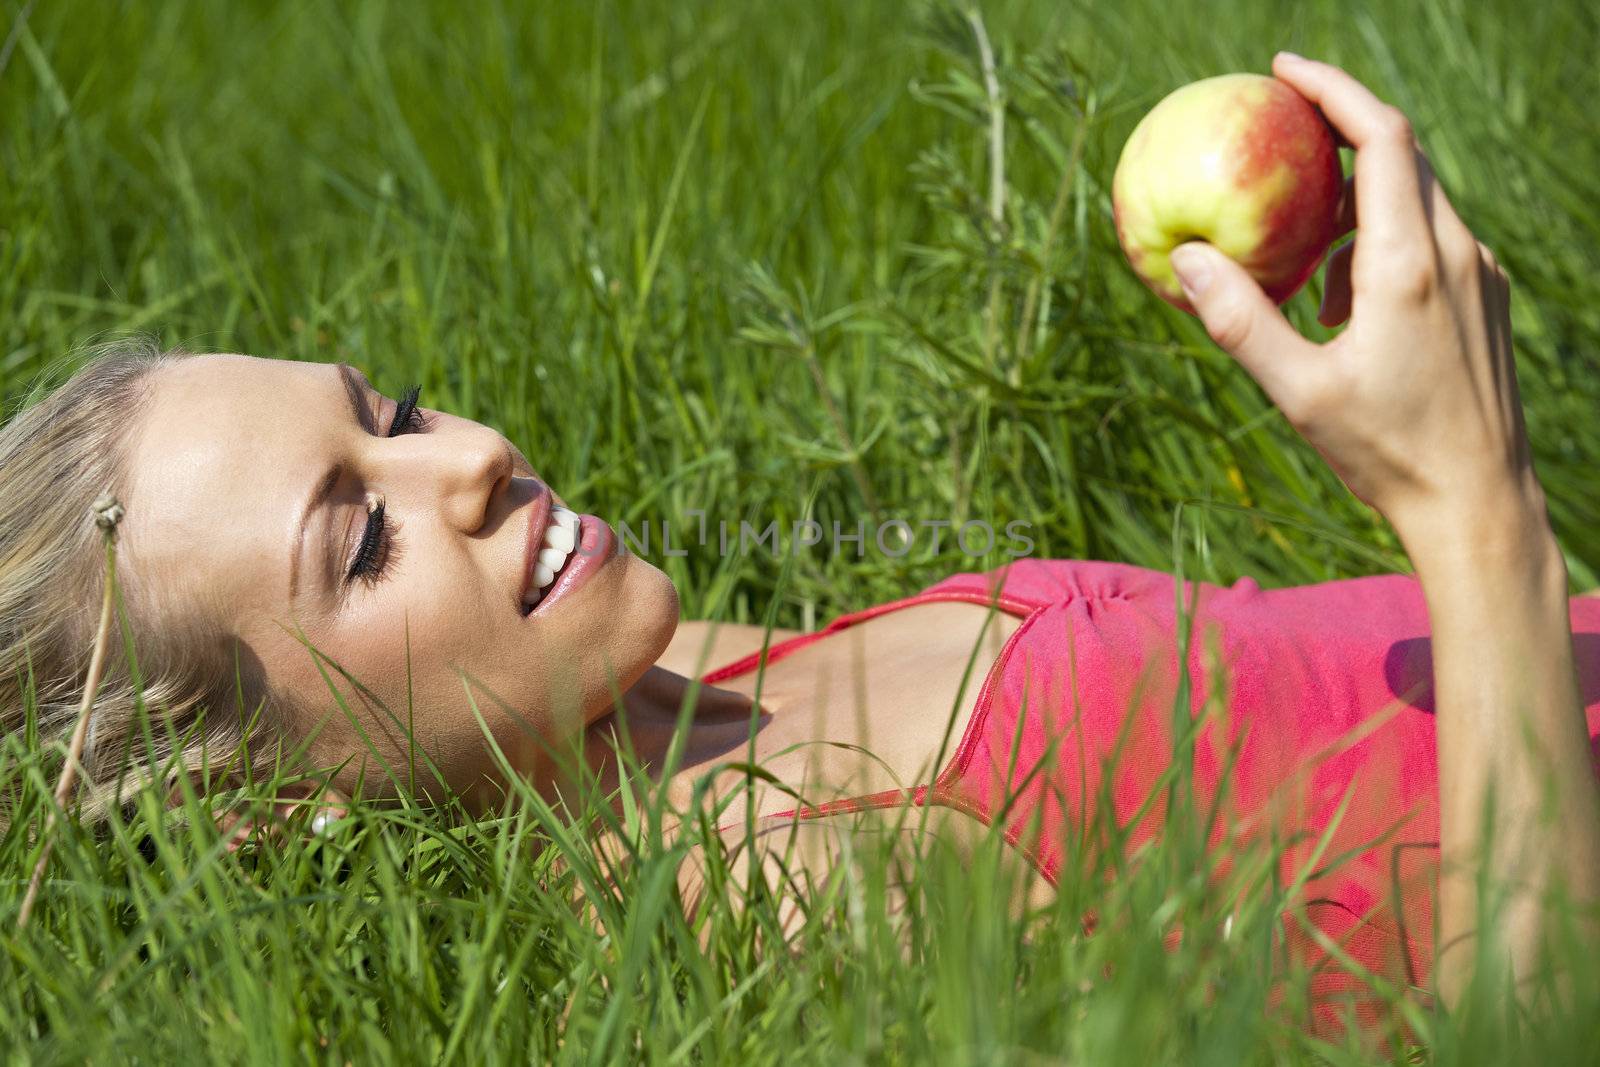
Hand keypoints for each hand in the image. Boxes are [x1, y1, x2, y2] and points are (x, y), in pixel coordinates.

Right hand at [1169, 53, 1537, 540]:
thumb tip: (1183, 259)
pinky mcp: (1485, 298)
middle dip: (1339, 134)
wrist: (1479, 501)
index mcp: (1408, 262)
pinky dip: (1382, 241)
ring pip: (1417, 199)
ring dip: (1357, 201)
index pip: (1382, 136)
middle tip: (1277, 140)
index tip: (1284, 71)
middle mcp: (1454, 252)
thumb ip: (1240, 320)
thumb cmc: (1386, 451)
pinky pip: (1431, 239)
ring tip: (1304, 260)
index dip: (1332, 90)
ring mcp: (1477, 273)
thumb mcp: (1298, 390)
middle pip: (1402, 155)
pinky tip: (1345, 307)